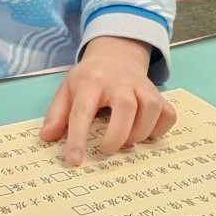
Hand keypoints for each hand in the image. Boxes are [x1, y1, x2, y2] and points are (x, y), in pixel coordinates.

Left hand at [38, 36, 174, 166]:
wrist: (116, 55)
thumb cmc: (90, 79)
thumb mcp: (67, 90)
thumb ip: (56, 114)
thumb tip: (47, 138)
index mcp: (92, 82)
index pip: (83, 110)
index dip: (78, 137)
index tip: (75, 160)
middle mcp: (120, 82)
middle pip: (126, 107)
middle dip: (117, 135)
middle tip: (107, 150)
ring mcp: (142, 87)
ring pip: (151, 108)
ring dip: (140, 133)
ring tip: (126, 142)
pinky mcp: (158, 94)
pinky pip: (168, 114)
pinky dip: (160, 130)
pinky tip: (146, 134)